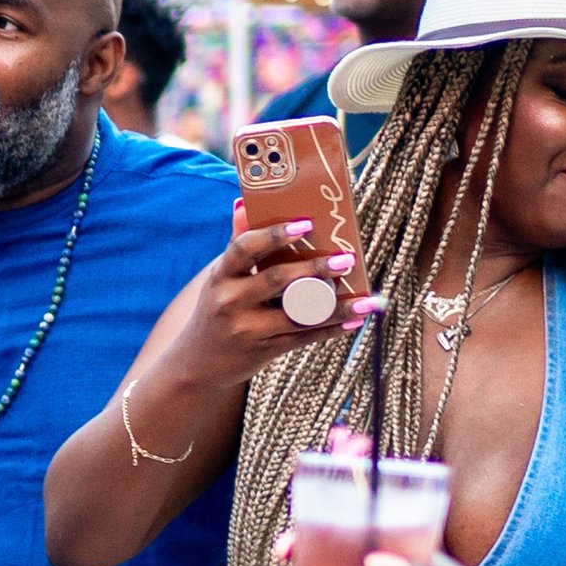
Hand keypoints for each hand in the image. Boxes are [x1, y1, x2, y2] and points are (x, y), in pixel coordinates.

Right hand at [163, 199, 379, 388]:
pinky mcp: (263, 351)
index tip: (306, 225)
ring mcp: (247, 329)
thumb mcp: (221, 278)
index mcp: (221, 276)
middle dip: (314, 269)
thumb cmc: (218, 309)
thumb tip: (243, 202)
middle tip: (346, 260)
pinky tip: (354, 320)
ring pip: (297, 314)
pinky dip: (331, 329)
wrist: (200, 362)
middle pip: (276, 280)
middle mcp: (230, 301)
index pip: (245, 248)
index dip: (274, 235)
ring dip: (335, 306)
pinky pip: (303, 337)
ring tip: (365, 298)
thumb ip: (237, 243)